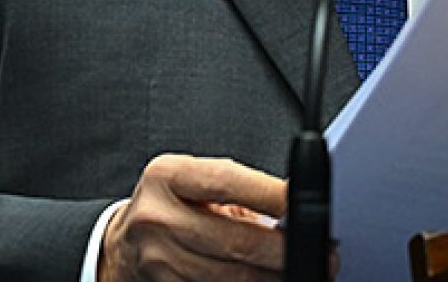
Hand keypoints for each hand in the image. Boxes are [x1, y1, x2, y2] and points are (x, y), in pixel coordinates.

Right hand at [98, 154, 290, 281]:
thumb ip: (240, 191)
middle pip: (235, 240)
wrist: (122, 245)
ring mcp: (159, 260)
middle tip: (325, 252)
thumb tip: (293, 213)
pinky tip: (269, 280)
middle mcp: (158, 218)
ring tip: (301, 270)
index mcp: (168, 176)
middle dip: (285, 250)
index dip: (270, 194)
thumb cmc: (170, 205)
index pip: (227, 181)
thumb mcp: (194, 183)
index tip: (304, 203)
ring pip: (232, 277)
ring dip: (274, 277)